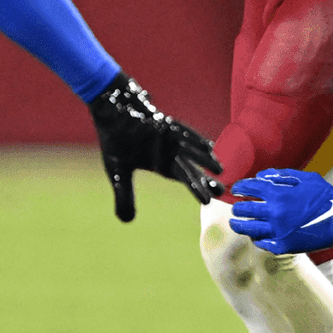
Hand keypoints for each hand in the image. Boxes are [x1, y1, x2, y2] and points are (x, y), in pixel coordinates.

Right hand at [87, 74, 222, 220]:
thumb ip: (124, 195)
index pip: (183, 177)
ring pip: (190, 149)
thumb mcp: (119, 172)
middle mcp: (170, 150)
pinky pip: (180, 132)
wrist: (110, 111)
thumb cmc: (117, 140)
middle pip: (191, 166)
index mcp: (162, 162)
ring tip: (220, 170)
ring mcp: (169, 136)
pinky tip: (208, 146)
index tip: (208, 201)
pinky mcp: (163, 123)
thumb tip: (126, 221)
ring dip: (204, 159)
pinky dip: (193, 139)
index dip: (196, 187)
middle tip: (222, 190)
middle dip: (205, 178)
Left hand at [228, 169, 332, 254]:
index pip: (249, 188)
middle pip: (244, 210)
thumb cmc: (325, 195)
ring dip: (239, 225)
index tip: (236, 189)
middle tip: (236, 208)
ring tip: (235, 223)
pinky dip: (256, 239)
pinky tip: (255, 235)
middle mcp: (275, 213)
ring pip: (249, 229)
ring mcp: (278, 232)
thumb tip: (260, 176)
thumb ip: (281, 176)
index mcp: (279, 194)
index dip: (239, 187)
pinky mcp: (284, 246)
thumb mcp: (305, 178)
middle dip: (237, 207)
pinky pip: (262, 244)